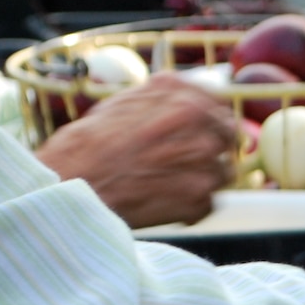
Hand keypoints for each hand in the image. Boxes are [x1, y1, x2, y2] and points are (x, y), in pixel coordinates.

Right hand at [36, 75, 236, 229]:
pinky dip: (190, 206)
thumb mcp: (129, 100)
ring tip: (168, 183)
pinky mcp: (200, 201)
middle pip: (227, 141)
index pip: (220, 107)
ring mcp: (206, 168)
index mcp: (188, 103)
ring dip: (201, 179)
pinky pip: (207, 203)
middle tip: (187, 161)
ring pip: (221, 174)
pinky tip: (162, 201)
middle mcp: (203, 132)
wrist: (76, 179)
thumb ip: (166, 98)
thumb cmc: (93, 140)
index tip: (206, 129)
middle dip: (210, 149)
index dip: (212, 120)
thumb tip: (188, 98)